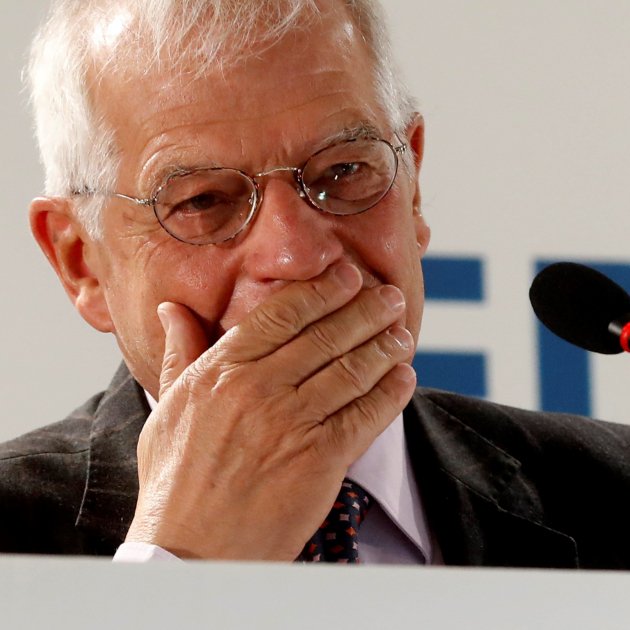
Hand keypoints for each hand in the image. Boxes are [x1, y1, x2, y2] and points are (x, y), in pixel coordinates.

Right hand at [125, 262, 416, 559]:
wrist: (191, 548)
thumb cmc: (176, 479)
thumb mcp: (168, 407)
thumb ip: (179, 352)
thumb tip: (171, 309)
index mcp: (223, 370)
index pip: (282, 314)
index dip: (322, 291)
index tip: (347, 276)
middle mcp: (260, 389)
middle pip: (326, 335)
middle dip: (365, 310)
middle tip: (390, 297)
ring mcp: (292, 423)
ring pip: (351, 370)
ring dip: (385, 347)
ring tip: (403, 334)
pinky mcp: (320, 460)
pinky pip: (365, 416)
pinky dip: (390, 393)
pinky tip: (405, 378)